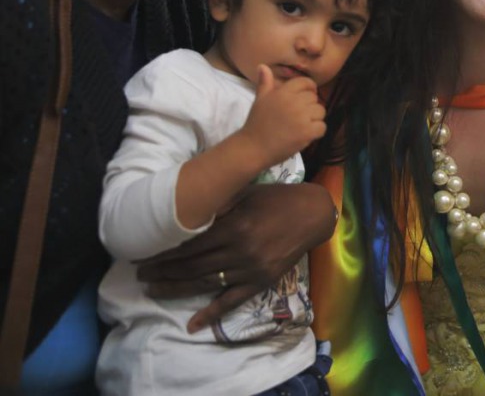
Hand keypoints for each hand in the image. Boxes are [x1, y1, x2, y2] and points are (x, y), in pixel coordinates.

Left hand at [136, 182, 336, 331]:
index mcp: (233, 227)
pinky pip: (232, 301)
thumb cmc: (276, 199)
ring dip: (175, 288)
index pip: (189, 244)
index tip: (142, 252)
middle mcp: (239, 251)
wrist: (311, 215)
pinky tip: (192, 324)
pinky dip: (211, 314)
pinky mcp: (260, 282)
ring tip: (152, 289)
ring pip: (204, 283)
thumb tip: (186, 212)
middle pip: (191, 265)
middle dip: (162, 269)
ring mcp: (249, 270)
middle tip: (138, 272)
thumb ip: (217, 205)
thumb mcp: (245, 194)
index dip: (163, 250)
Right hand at [241, 65, 326, 166]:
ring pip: (320, 112)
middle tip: (298, 117)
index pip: (306, 82)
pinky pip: (322, 127)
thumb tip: (263, 66)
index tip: (306, 97)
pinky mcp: (306, 132)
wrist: (252, 148)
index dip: (309, 89)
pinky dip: (316, 132)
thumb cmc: (256, 124)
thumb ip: (265, 83)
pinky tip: (305, 135)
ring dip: (314, 119)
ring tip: (301, 125)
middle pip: (315, 98)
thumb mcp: (260, 100)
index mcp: (283, 92)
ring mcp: (301, 117)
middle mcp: (294, 102)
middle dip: (310, 107)